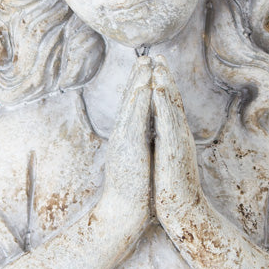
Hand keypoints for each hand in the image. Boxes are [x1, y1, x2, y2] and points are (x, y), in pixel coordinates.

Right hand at [97, 56, 152, 236]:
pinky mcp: (129, 147)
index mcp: (127, 137)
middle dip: (137, 77)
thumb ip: (139, 146)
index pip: (133, 107)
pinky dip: (140, 101)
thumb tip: (146, 136)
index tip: (146, 69)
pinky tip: (145, 86)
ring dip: (138, 82)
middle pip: (129, 100)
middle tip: (145, 56)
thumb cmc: (133, 190)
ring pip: (131, 105)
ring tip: (145, 64)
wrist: (123, 212)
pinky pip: (135, 118)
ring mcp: (124, 139)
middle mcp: (122, 134)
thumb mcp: (137, 161)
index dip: (138, 87)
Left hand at [151, 57, 202, 229]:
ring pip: (172, 107)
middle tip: (157, 55)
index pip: (169, 106)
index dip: (163, 85)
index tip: (156, 66)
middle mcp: (179, 135)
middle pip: (173, 100)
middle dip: (165, 77)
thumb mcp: (168, 159)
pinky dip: (164, 103)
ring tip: (157, 65)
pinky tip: (159, 89)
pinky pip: (169, 121)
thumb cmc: (173, 189)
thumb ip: (166, 143)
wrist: (183, 211)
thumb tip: (160, 133)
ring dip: (165, 84)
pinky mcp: (175, 149)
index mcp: (174, 137)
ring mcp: (179, 141)